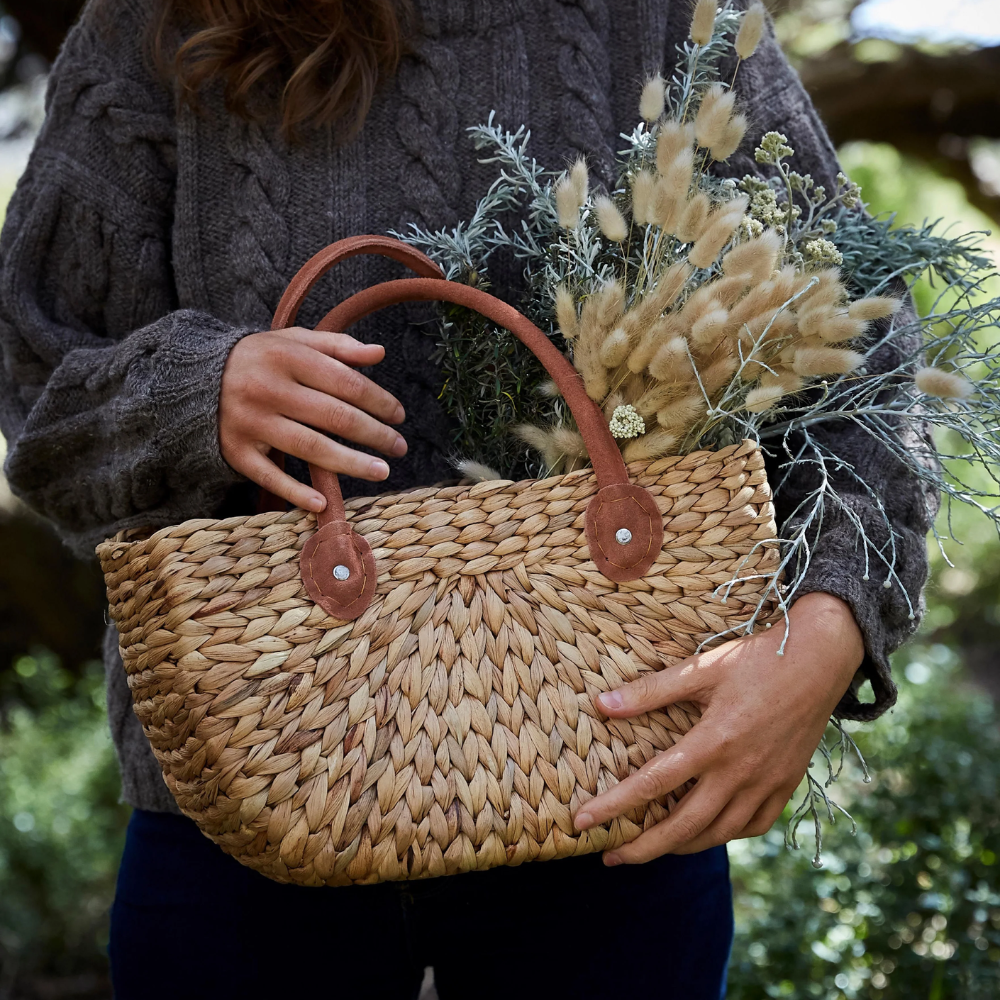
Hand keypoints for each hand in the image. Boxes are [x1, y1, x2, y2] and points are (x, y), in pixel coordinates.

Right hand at [219, 328, 406, 511]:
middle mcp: (268, 389)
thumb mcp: (293, 342)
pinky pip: (270, 476)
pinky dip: (296, 492)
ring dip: (350, 464)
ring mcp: (251, 422)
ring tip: (381, 471)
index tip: (399, 415)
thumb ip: (337, 346)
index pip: (345, 382)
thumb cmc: (259, 359)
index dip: (378, 401)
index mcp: (287, 357)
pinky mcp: (236, 451)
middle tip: (399, 447)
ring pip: (309, 448)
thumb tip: (379, 353)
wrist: (192, 378)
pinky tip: (322, 502)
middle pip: (333, 417)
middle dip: (374, 434)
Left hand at [573, 592, 863, 863]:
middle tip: (611, 857)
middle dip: (643, 847)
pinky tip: (706, 832)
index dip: (614, 806)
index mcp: (713, 742)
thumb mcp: (700, 669)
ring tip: (652, 848)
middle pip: (683, 826)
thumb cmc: (755, 659)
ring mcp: (766, 783)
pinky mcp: (786, 785)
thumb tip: (600, 705)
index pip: (652, 784)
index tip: (582, 821)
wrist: (820, 659)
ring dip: (681, 846)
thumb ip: (650, 691)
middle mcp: (740, 772)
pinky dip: (724, 835)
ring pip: (718, 833)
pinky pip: (752, 826)